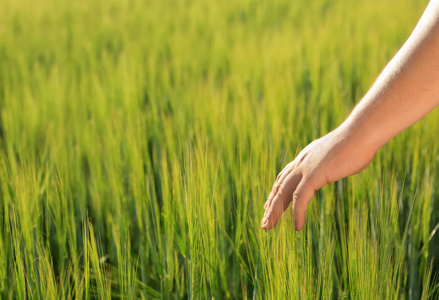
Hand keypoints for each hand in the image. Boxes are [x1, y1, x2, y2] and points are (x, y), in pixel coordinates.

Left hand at [261, 126, 376, 230]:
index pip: (284, 177)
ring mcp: (306, 168)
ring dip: (274, 211)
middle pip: (279, 186)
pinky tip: (297, 226)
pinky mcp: (313, 175)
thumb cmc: (358, 144)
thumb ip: (331, 164)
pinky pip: (300, 198)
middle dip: (271, 205)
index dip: (276, 192)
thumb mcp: (338, 156)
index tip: (269, 205)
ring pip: (283, 193)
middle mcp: (301, 162)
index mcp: (306, 157)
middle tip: (264, 222)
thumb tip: (336, 168)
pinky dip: (297, 214)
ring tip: (268, 226)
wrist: (362, 133)